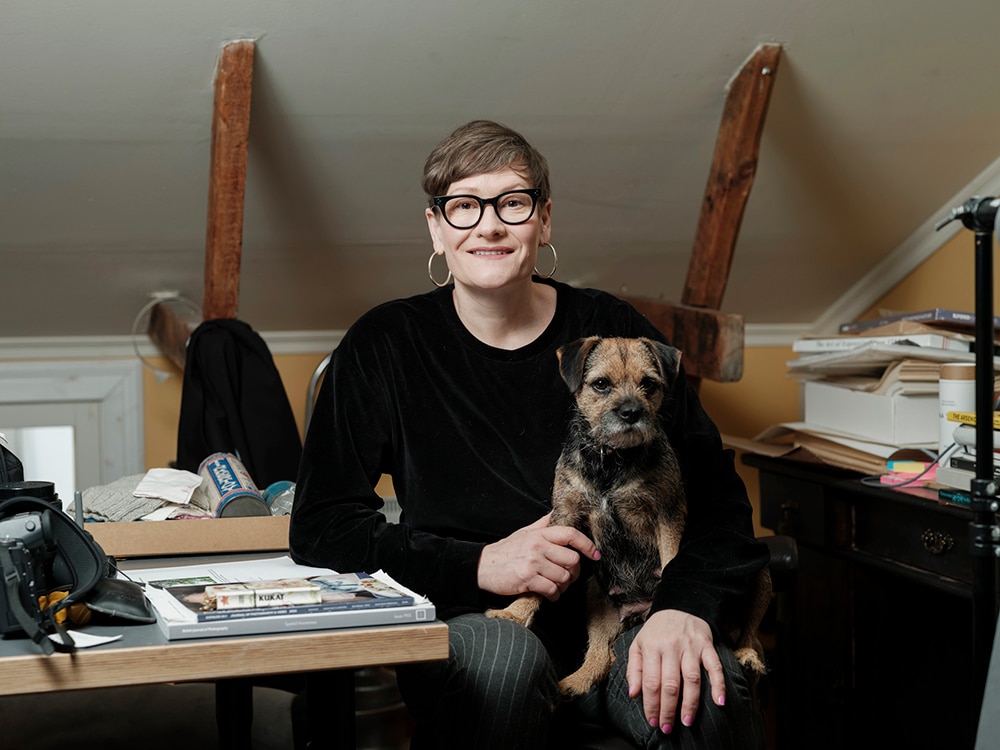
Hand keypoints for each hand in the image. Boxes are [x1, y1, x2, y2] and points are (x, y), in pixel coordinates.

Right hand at [478, 513, 599, 599]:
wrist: (482, 566)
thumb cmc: (506, 550)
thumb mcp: (525, 532)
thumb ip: (543, 524)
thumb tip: (558, 512)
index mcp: (539, 534)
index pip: (570, 534)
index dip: (587, 545)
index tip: (595, 554)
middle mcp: (538, 546)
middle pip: (572, 560)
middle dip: (574, 572)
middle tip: (568, 576)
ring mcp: (533, 563)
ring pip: (564, 577)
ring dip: (564, 586)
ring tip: (556, 586)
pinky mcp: (527, 579)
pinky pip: (552, 590)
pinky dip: (554, 595)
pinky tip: (549, 594)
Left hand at [625, 609, 724, 734]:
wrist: (680, 605)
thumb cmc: (657, 630)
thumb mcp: (638, 644)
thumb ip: (634, 669)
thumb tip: (633, 694)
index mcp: (652, 647)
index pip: (651, 681)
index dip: (651, 704)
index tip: (652, 720)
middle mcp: (671, 647)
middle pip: (670, 684)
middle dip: (668, 709)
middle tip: (667, 728)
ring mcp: (691, 647)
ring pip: (691, 679)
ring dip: (690, 703)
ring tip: (687, 721)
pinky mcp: (707, 646)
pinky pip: (715, 667)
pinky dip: (718, 684)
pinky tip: (719, 701)